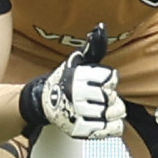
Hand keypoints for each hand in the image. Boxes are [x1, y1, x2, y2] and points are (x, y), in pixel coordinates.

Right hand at [19, 23, 125, 139]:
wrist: (44, 102)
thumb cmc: (65, 80)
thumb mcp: (78, 60)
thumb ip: (93, 46)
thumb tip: (101, 27)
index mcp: (78, 77)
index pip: (110, 79)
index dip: (108, 80)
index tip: (101, 81)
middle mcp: (76, 96)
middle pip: (111, 97)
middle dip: (110, 97)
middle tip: (101, 97)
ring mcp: (77, 114)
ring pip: (112, 113)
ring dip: (112, 111)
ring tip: (103, 108)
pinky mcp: (80, 130)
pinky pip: (109, 129)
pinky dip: (112, 125)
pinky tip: (106, 120)